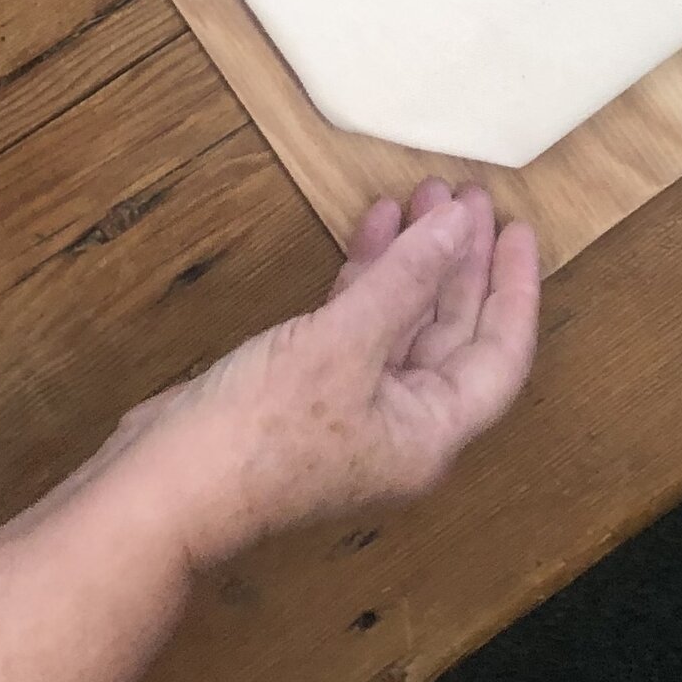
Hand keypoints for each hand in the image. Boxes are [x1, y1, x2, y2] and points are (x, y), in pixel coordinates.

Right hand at [104, 185, 541, 566]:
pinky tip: (372, 227)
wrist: (164, 486)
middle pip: (452, 332)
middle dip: (460, 262)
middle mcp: (400, 424)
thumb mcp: (345, 343)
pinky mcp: (305, 388)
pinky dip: (366, 275)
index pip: (499, 355)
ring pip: (403, 320)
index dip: (513, 289)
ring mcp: (351, 407)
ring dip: (414, 259)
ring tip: (420, 195)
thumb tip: (460, 224)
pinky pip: (357, 322)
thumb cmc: (263, 428)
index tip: (517, 226)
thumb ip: (408, 279)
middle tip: (465, 195)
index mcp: (429, 431)